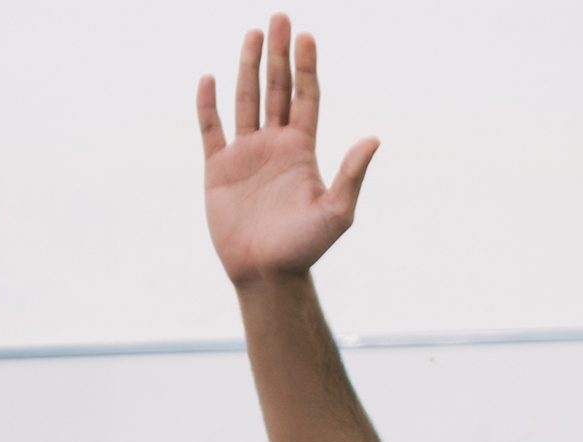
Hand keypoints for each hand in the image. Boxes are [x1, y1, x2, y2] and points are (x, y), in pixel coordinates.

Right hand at [198, 16, 377, 285]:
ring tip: (252, 34)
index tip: (307, 36)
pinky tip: (209, 78)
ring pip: (246, 100)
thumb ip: (352, 175)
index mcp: (302, 150)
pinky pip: (211, 129)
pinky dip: (207, 104)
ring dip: (248, 67)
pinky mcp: (218, 169)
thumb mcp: (336, 213)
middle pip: (277, 89)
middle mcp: (275, 146)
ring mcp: (246, 154)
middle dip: (279, 54)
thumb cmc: (305, 248)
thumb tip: (374, 138)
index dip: (306, 68)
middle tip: (280, 18)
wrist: (267, 274)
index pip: (306, 98)